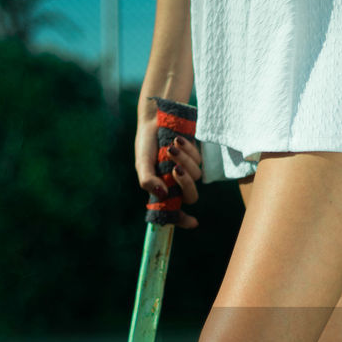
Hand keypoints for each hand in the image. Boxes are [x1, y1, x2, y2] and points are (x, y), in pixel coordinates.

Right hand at [135, 114, 202, 229]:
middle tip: (175, 169)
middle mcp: (176, 184)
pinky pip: (199, 160)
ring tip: (170, 147)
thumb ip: (148, 180)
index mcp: (163, 190)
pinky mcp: (195, 157)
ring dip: (184, 161)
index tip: (193, 222)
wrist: (156, 119)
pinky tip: (177, 139)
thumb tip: (163, 195)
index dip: (183, 220)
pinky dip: (188, 150)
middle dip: (186, 185)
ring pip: (196, 176)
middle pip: (191, 197)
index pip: (174, 211)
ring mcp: (187, 171)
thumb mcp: (142, 163)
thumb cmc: (146, 143)